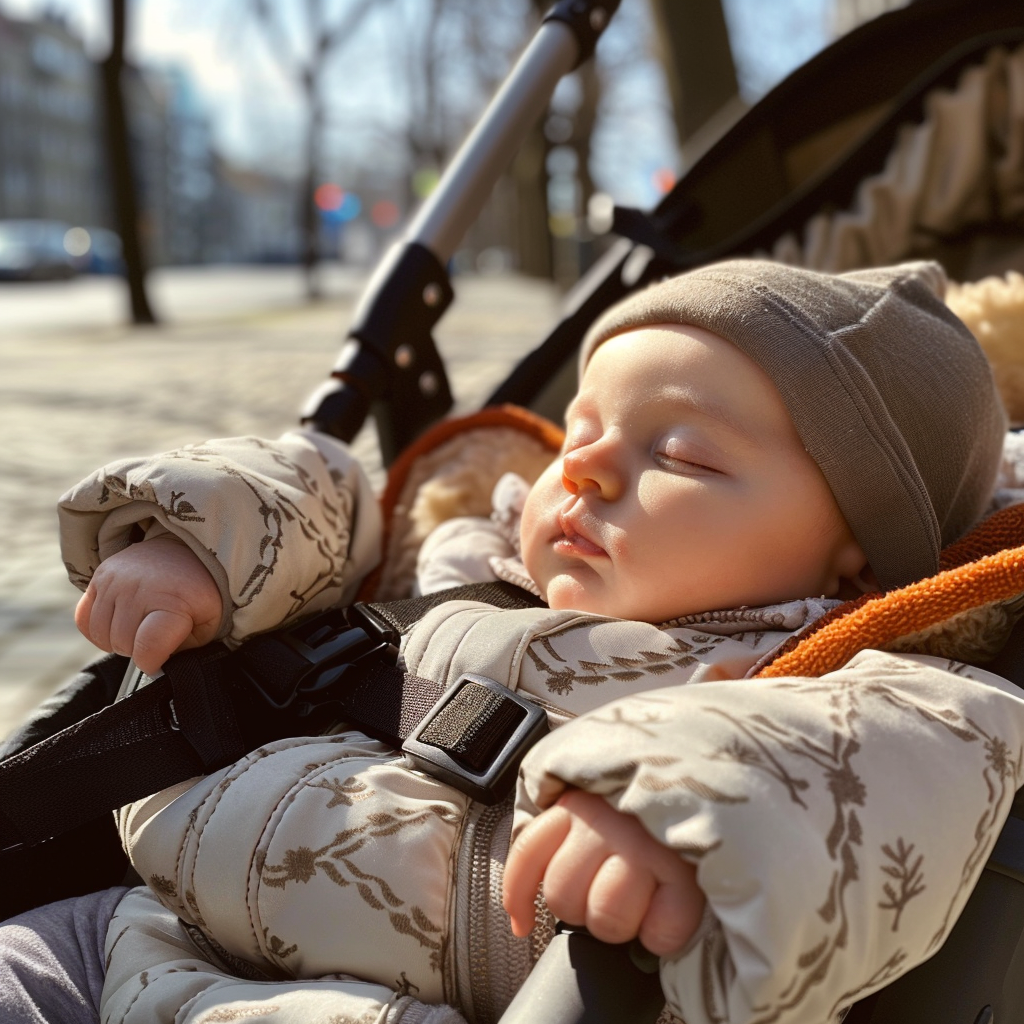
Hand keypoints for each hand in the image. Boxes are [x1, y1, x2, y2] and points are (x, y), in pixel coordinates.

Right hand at [75, 535, 222, 674]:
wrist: (185, 551)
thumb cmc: (198, 593)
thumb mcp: (208, 622)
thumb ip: (186, 649)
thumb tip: (157, 667)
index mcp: (172, 601)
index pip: (148, 648)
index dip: (152, 663)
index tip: (160, 659)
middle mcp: (139, 588)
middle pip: (123, 644)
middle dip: (139, 650)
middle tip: (155, 637)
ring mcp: (115, 580)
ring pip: (101, 635)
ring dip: (119, 641)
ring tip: (140, 628)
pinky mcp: (99, 577)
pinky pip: (84, 619)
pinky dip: (99, 630)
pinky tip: (118, 623)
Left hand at [503, 788, 704, 956]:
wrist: (720, 779)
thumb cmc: (653, 806)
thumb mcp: (597, 806)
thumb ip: (563, 836)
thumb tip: (524, 903)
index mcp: (577, 803)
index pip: (528, 854)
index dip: (518, 896)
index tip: (522, 923)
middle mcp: (605, 820)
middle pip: (563, 897)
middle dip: (583, 909)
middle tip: (612, 892)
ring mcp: (645, 845)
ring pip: (605, 918)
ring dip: (625, 923)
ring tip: (643, 899)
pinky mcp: (687, 872)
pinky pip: (660, 933)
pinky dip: (665, 934)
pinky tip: (670, 908)